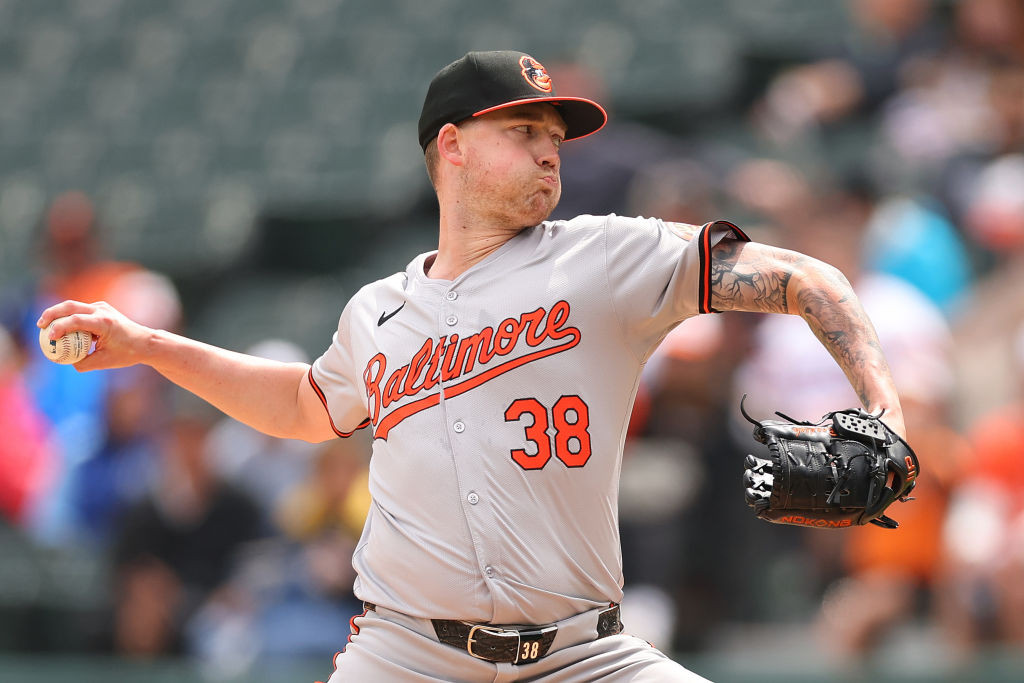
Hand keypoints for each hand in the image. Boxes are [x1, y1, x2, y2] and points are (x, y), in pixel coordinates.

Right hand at [37, 300, 153, 371]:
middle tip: (40, 326)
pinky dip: (68, 317)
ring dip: (58, 314)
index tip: (50, 338)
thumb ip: (83, 363)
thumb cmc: (127, 353)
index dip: (60, 328)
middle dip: (51, 314)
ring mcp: (102, 307)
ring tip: (45, 326)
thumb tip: (66, 362)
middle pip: (70, 306)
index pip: (76, 320)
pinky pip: (80, 311)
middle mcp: (102, 310)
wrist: (145, 342)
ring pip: (73, 306)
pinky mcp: (101, 308)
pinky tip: (61, 328)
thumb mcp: (104, 362)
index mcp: (104, 323)